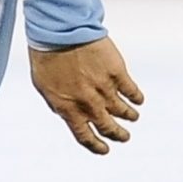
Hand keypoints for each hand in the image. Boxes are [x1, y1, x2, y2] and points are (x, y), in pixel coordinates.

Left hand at [29, 36, 143, 154]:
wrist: (60, 32)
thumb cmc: (47, 56)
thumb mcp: (44, 86)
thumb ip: (58, 103)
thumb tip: (66, 113)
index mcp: (69, 109)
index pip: (85, 136)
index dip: (97, 146)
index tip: (105, 149)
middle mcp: (89, 104)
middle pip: (108, 127)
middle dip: (118, 135)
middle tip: (124, 137)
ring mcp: (105, 89)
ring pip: (123, 111)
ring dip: (129, 116)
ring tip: (133, 117)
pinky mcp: (117, 73)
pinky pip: (132, 91)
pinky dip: (136, 98)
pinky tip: (138, 100)